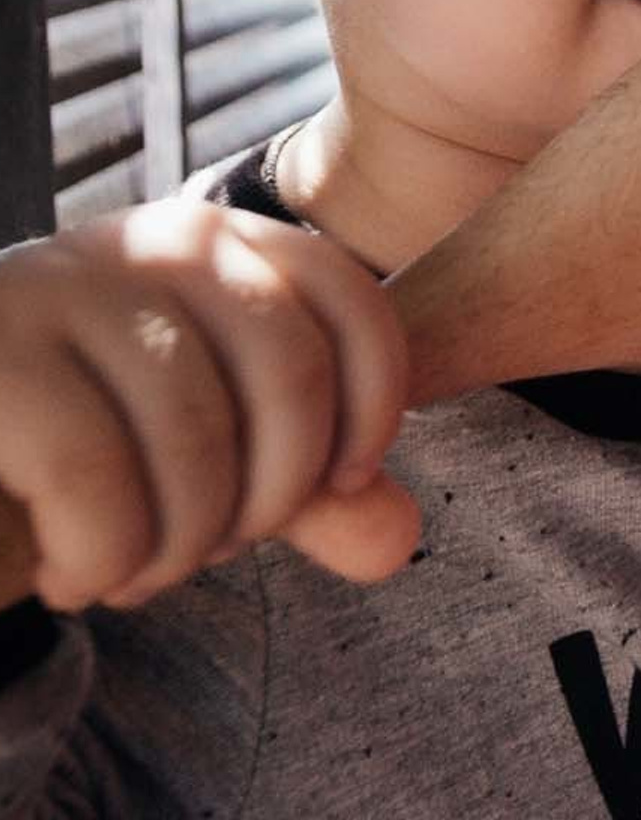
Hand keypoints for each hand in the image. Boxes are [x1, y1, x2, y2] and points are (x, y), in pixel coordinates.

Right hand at [0, 199, 416, 612]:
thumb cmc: (75, 460)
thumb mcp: (211, 464)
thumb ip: (311, 492)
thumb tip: (399, 539)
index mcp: (223, 244)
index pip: (353, 303)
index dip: (373, 409)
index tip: (340, 485)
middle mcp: (153, 242)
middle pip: (290, 372)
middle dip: (271, 500)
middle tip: (207, 551)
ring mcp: (62, 286)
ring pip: (196, 432)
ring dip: (179, 547)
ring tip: (135, 572)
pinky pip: (93, 476)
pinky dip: (103, 558)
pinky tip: (72, 576)